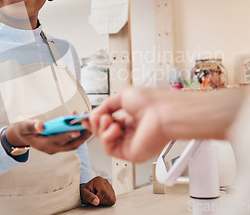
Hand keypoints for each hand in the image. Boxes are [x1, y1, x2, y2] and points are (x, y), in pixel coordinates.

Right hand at [6, 119, 90, 154]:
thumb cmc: (23, 129)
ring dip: (83, 133)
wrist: (23, 135)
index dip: (67, 136)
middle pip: (71, 144)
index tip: (76, 131)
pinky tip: (80, 119)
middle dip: (81, 135)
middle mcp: (52, 148)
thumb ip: (32, 126)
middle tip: (89, 124)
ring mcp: (57, 147)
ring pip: (74, 143)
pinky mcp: (61, 144)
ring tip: (88, 120)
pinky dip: (79, 131)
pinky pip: (72, 139)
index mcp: (43, 145)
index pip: (57, 141)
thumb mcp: (24, 126)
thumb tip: (40, 126)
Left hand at [80, 176, 115, 205]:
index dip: (98, 198)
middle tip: (94, 198)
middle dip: (101, 200)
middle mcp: (105, 181)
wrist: (86, 192)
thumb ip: (89, 197)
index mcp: (98, 179)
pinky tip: (101, 199)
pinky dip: (106, 202)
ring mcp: (110, 186)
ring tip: (97, 198)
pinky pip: (112, 200)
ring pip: (111, 198)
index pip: (103, 191)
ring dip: (103, 202)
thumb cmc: (84, 192)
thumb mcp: (84, 194)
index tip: (93, 198)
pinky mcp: (112, 192)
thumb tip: (97, 202)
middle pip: (107, 195)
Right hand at [84, 86, 248, 162]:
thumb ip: (105, 105)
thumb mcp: (123, 96)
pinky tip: (115, 128)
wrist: (164, 113)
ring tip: (108, 119)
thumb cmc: (153, 103)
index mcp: (131, 119)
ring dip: (101, 129)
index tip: (85, 116)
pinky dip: (107, 137)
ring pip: (104, 141)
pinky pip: (109, 149)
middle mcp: (130, 132)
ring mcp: (130, 144)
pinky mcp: (130, 153)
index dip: (95, 120)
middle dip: (95, 123)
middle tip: (95, 116)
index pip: (108, 122)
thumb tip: (94, 114)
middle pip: (103, 132)